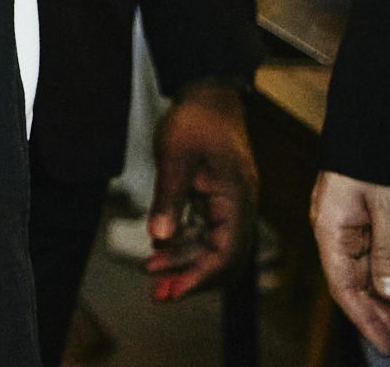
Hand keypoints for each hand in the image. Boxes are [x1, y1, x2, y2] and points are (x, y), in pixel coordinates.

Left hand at [144, 80, 254, 300]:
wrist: (208, 95)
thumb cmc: (196, 120)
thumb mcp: (175, 156)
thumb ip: (170, 197)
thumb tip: (161, 237)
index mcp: (235, 200)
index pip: (226, 253)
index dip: (200, 276)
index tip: (173, 291)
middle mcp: (238, 207)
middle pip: (222, 258)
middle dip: (191, 278)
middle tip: (157, 293)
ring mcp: (230, 204)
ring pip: (212, 247)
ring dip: (184, 262)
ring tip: (150, 272)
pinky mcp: (218, 199)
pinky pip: (206, 231)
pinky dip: (184, 243)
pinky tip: (159, 248)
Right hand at [314, 169, 389, 356]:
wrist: (376, 118)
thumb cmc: (376, 157)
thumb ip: (389, 252)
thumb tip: (388, 293)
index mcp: (330, 228)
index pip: (343, 287)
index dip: (365, 319)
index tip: (386, 345)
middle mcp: (337, 231)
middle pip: (357, 285)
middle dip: (386, 314)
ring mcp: (352, 226)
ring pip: (371, 275)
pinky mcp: (368, 220)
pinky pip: (380, 259)